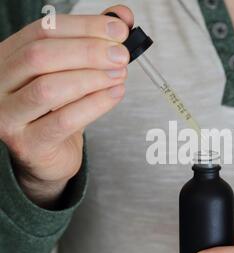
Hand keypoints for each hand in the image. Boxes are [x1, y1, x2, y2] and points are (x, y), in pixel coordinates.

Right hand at [0, 5, 131, 207]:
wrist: (48, 154)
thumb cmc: (58, 110)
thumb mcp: (72, 72)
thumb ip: (93, 42)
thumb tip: (122, 16)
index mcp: (8, 56)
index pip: (42, 30)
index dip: (84, 26)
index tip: (118, 30)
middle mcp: (0, 83)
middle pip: (41, 56)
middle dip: (88, 52)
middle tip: (121, 55)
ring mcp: (8, 115)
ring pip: (49, 88)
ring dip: (92, 78)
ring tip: (120, 75)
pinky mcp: (27, 143)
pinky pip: (64, 120)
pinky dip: (95, 104)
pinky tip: (115, 94)